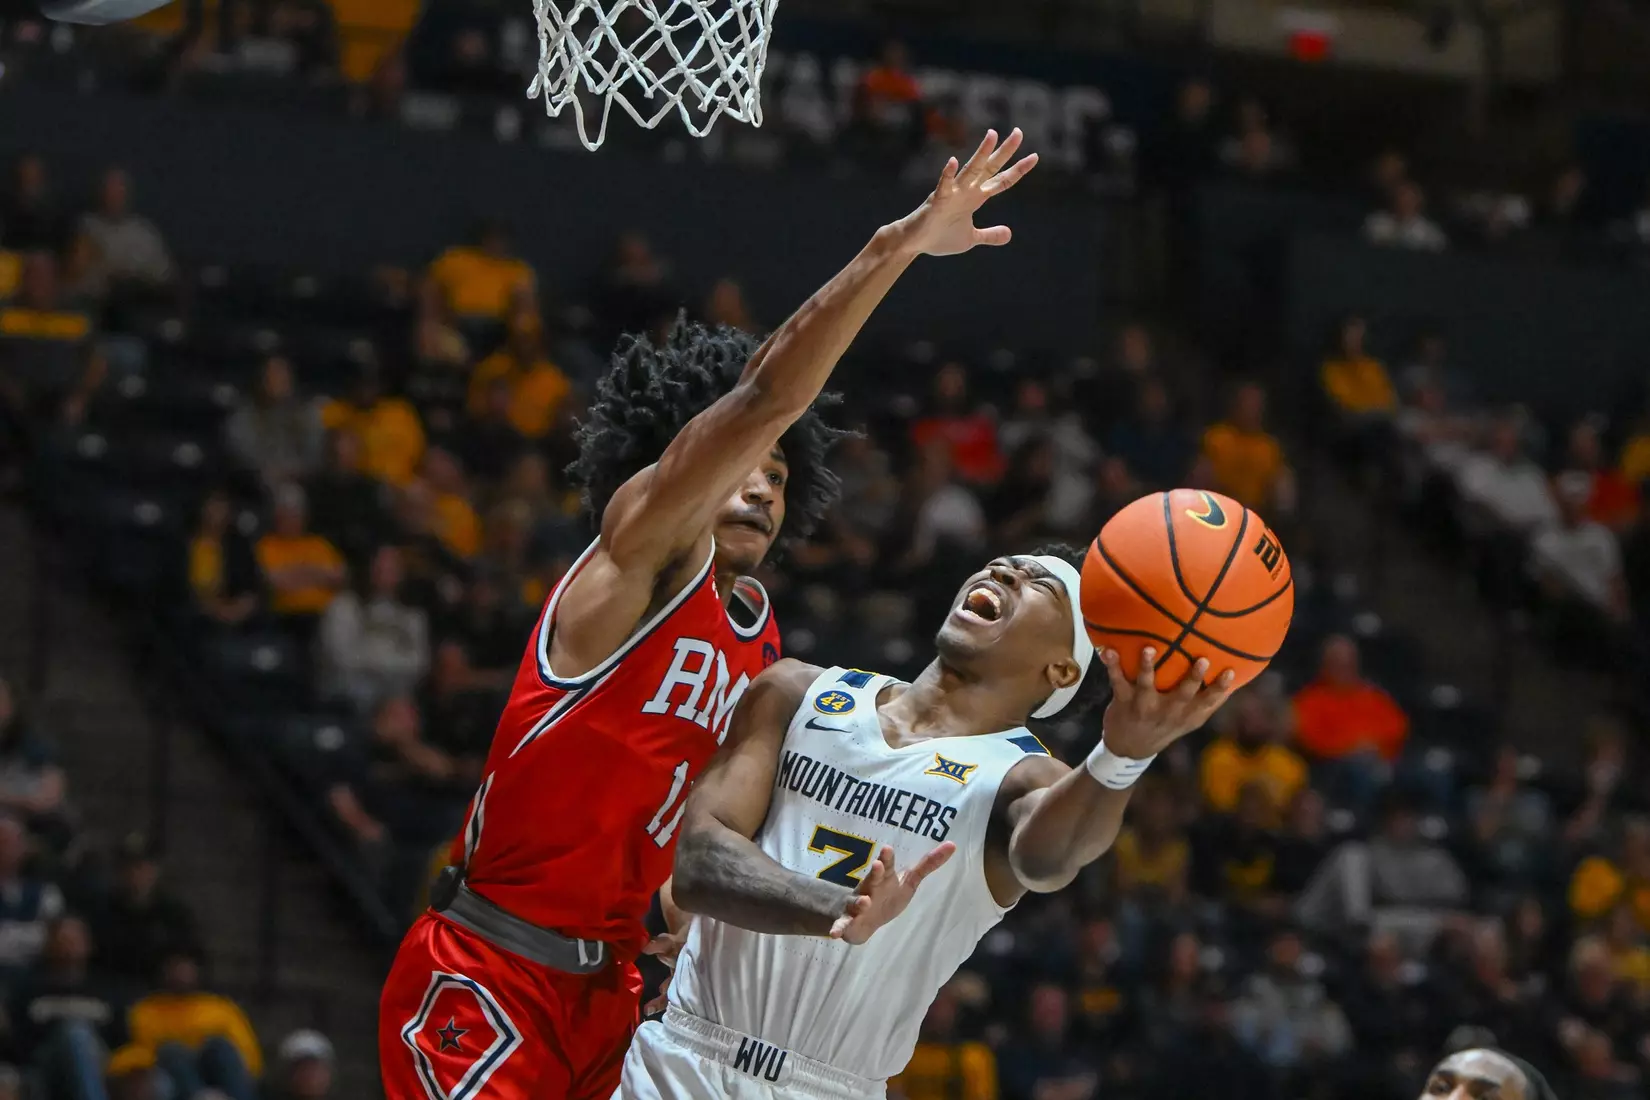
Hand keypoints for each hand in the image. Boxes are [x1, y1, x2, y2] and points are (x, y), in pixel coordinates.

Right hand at [829, 842, 956, 943]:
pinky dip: (837, 928)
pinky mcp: (848, 922)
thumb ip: (928, 865)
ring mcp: (856, 905)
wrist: (863, 919)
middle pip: (870, 879)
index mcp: (882, 878)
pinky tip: (835, 934)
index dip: (887, 858)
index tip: (888, 849)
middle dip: (874, 873)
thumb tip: (952, 845)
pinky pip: (842, 924)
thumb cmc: (887, 895)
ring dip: (859, 902)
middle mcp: (868, 888)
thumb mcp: (908, 881)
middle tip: (878, 865)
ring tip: (865, 902)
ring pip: (856, 902)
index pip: (885, 866)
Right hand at [896, 129, 1038, 256]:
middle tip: (1019, 132)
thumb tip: (1009, 234)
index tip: (1034, 156)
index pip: (1001, 180)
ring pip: (970, 170)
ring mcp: (952, 194)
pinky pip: (943, 186)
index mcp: (975, 198)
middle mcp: (966, 191)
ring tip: (992, 135)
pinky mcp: (937, 201)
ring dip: (981, 153)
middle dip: (1004, 151)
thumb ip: (989, 235)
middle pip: (989, 167)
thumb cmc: (939, 237)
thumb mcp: (971, 238)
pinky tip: (953, 161)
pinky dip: (948, 174)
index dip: (1018, 170)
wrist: (915, 244)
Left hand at [1098, 647, 1234, 759]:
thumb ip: (1211, 700)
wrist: (1130, 748)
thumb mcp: (1191, 720)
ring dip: (1147, 667)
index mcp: (1187, 714)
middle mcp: (1168, 710)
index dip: (1220, 688)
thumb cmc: (1167, 724)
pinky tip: (1108, 650)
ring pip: (1147, 685)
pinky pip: (1117, 681)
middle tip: (1202, 660)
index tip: (1230, 672)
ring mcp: (1145, 706)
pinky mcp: (1124, 701)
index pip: (1208, 701)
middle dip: (1193, 677)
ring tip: (1148, 649)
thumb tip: (1238, 674)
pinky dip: (1112, 665)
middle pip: (1183, 694)